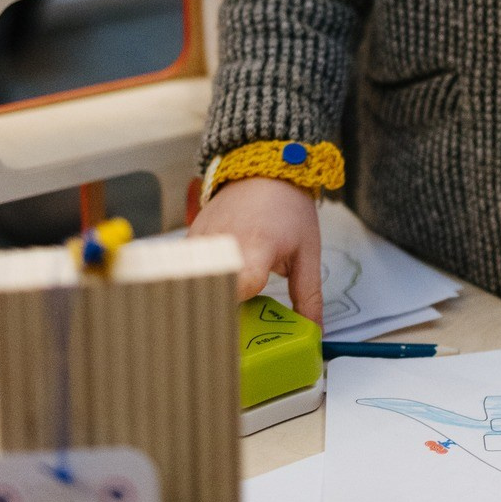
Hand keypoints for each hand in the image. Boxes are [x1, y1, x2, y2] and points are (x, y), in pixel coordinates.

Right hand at [187, 177, 323, 324]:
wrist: (263, 170)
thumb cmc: (288, 208)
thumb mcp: (307, 252)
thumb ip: (308, 295)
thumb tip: (313, 331)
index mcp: (257, 246)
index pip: (240, 286)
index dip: (241, 311)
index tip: (246, 327)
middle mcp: (223, 244)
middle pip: (212, 293)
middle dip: (221, 315)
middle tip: (236, 328)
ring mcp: (203, 241)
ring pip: (194, 284)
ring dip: (209, 299)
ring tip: (226, 304)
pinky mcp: (190, 240)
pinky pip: (187, 272)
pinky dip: (200, 283)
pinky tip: (216, 284)